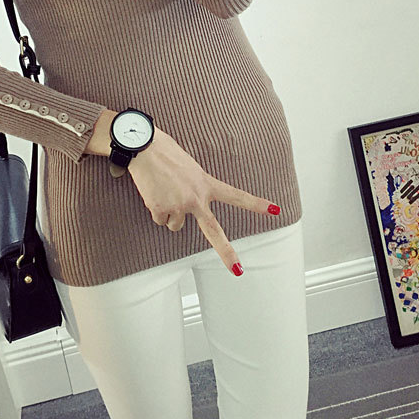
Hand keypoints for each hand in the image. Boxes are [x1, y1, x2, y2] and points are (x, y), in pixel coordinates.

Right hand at [127, 128, 281, 275]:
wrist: (143, 147)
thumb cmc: (164, 151)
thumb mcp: (189, 166)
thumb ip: (195, 185)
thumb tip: (187, 202)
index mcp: (206, 184)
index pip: (236, 195)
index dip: (256, 204)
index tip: (275, 210)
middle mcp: (196, 198)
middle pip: (214, 231)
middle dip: (226, 252)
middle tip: (238, 271)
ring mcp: (179, 205)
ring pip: (175, 225)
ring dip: (169, 213)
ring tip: (163, 191)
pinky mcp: (160, 209)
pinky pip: (159, 219)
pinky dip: (155, 209)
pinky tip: (153, 192)